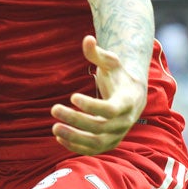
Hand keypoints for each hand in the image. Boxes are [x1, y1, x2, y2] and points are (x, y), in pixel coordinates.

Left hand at [51, 35, 146, 155]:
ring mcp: (118, 134)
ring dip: (74, 137)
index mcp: (128, 101)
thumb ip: (97, 53)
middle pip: (100, 126)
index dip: (91, 106)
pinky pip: (93, 149)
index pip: (110, 110)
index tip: (72, 96)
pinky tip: (58, 136)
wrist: (133, 94)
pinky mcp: (109, 142)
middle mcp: (125, 121)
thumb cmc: (119, 75)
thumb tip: (87, 38)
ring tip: (54, 128)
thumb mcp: (111, 61)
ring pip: (96, 143)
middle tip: (53, 108)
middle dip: (76, 119)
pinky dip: (75, 146)